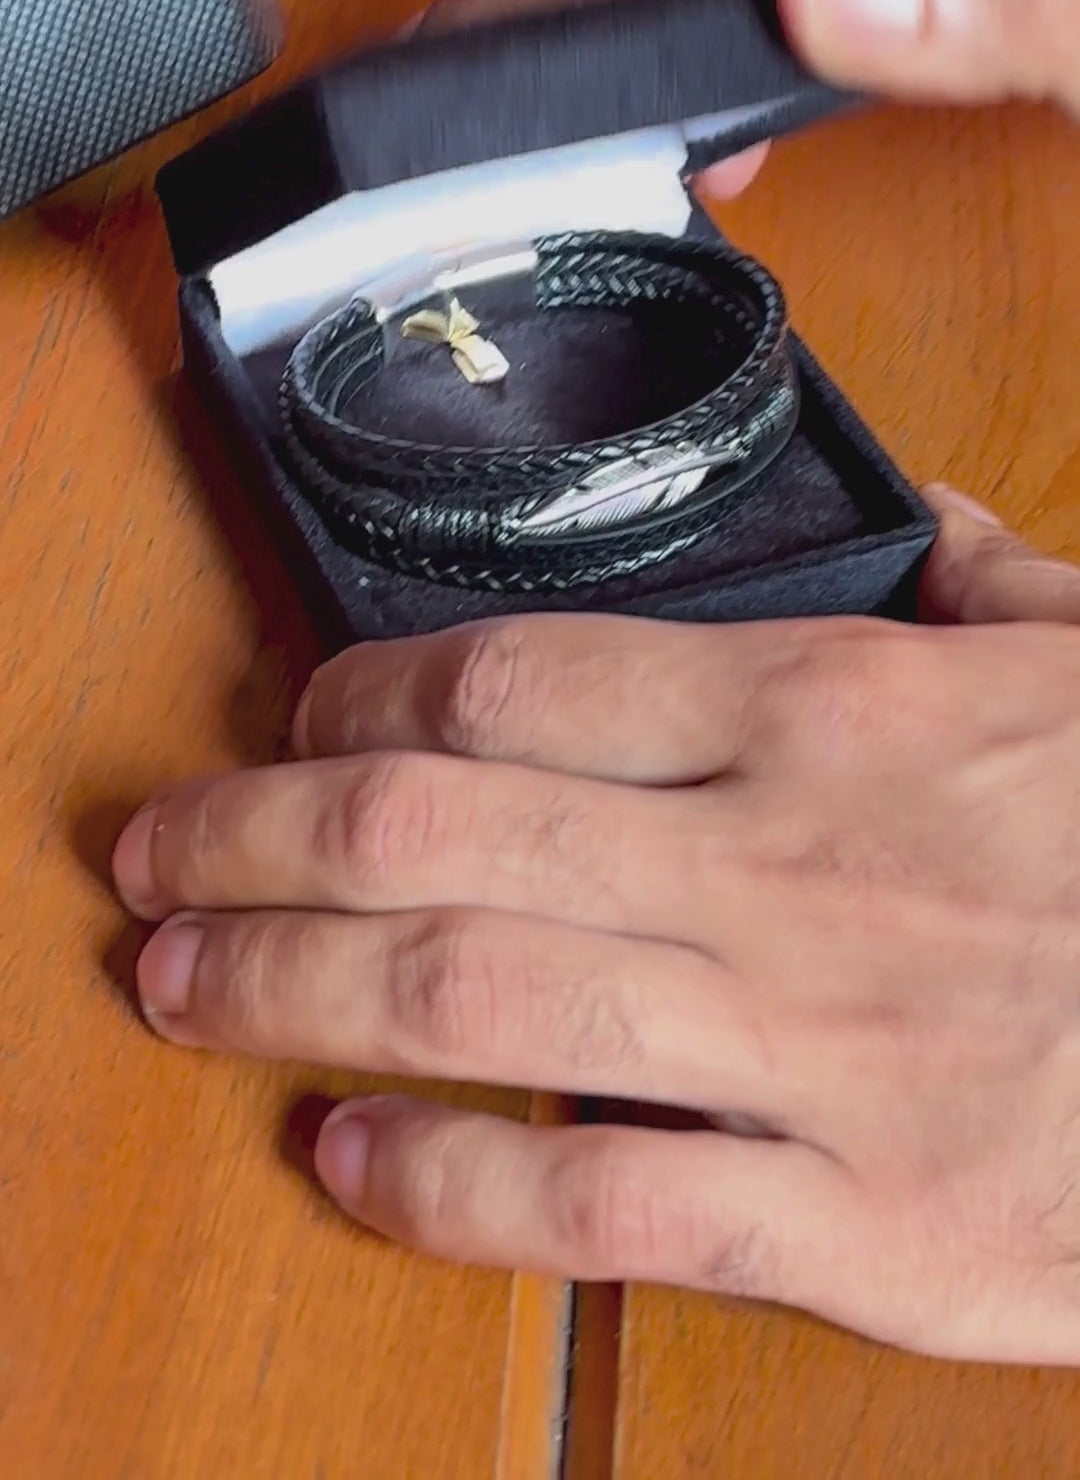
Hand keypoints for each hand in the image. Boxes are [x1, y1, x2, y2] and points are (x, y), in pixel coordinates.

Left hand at [113, 487, 1079, 1363]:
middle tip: (154, 850)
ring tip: (182, 983)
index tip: (298, 707)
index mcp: (839, 717)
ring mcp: (812, 1052)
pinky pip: (602, 1208)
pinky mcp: (863, 1223)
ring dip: (296, 988)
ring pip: (479, 998)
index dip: (363, 687)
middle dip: (257, 833)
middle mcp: (786, 870)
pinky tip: (353, 1159)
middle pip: (441, 828)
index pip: (521, 677)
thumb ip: (995, 590)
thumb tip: (926, 531)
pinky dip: (451, 1188)